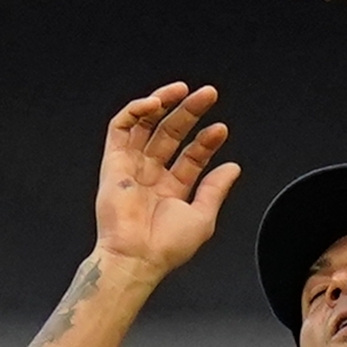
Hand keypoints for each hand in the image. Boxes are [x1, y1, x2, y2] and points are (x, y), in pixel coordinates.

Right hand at [93, 83, 241, 283]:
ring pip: (146, 124)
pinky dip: (135, 110)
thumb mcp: (203, 217)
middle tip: (208, 94)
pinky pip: (120, 128)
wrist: (137, 257)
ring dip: (163, 103)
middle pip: (171, 134)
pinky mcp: (113, 162)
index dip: (207, 140)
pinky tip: (155, 103)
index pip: (191, 156)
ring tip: (182, 90)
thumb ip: (216, 189)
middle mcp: (151, 175)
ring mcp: (132, 167)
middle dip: (189, 112)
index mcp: (172, 189)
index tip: (221, 129)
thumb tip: (233, 167)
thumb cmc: (166, 247)